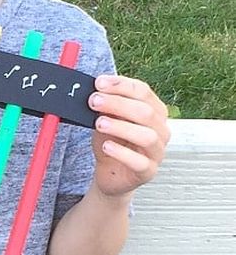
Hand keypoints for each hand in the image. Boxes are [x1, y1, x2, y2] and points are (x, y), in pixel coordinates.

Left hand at [88, 75, 170, 198]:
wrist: (110, 170)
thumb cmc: (112, 139)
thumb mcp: (108, 117)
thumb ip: (107, 104)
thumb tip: (98, 90)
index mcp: (154, 110)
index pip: (143, 91)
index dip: (120, 84)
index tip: (99, 83)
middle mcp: (161, 130)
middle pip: (146, 112)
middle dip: (117, 103)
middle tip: (93, 101)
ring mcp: (157, 152)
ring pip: (147, 136)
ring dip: (121, 126)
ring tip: (99, 123)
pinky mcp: (148, 172)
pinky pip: (140, 163)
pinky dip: (122, 153)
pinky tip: (106, 146)